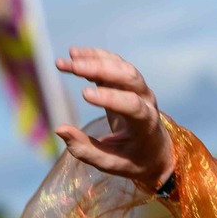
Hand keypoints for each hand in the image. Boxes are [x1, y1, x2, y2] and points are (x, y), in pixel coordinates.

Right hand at [53, 48, 177, 192]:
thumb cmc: (133, 160)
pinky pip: (114, 63)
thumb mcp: (110, 164)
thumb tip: (59, 129)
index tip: (84, 94)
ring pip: (121, 66)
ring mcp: (139, 89)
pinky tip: (74, 53)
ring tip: (69, 57)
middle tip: (73, 67)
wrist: (156, 151)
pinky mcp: (128, 82)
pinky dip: (96, 56)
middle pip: (129, 77)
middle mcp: (146, 101)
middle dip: (101, 69)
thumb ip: (85, 150)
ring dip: (95, 59)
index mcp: (146, 124)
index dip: (110, 97)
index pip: (132, 105)